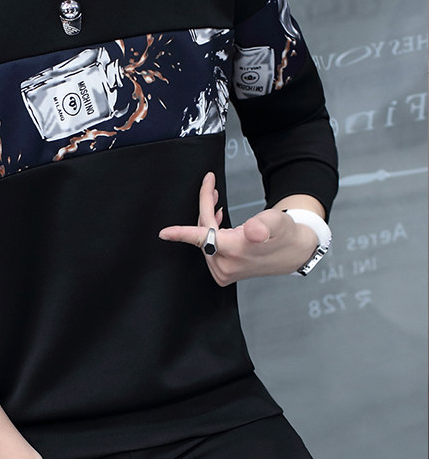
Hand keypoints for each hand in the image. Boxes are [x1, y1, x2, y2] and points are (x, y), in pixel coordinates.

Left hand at [158, 172, 318, 285]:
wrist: (294, 252)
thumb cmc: (285, 234)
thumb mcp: (278, 221)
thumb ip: (264, 224)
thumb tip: (252, 232)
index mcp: (235, 251)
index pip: (202, 239)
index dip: (181, 234)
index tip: (164, 233)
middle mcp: (225, 265)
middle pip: (204, 231)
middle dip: (206, 206)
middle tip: (210, 185)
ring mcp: (223, 271)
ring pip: (205, 238)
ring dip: (208, 218)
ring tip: (215, 200)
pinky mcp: (223, 273)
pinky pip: (209, 247)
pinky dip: (211, 231)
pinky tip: (217, 220)